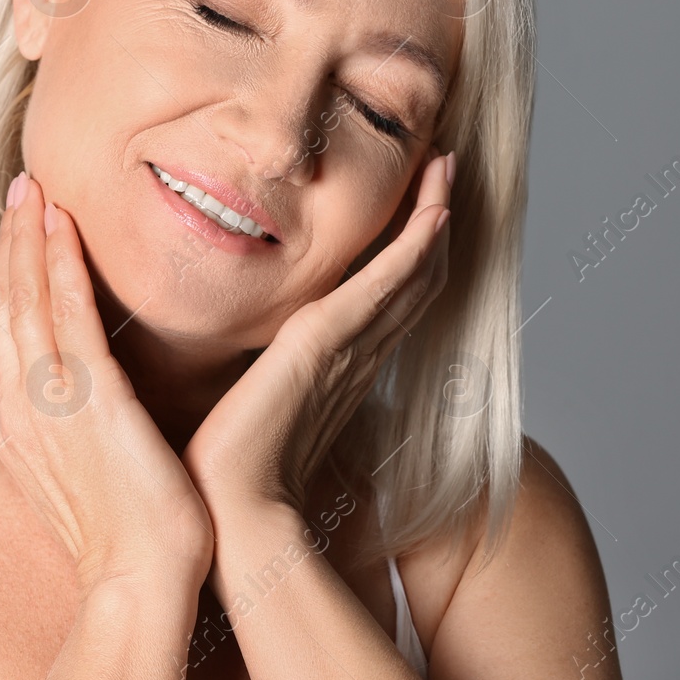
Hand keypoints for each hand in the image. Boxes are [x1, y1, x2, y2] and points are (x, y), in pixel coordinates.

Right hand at [0, 170, 213, 592]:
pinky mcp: (87, 397)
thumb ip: (86, 428)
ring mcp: (50, 401)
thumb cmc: (131, 535)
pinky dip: (59, 265)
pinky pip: (66, 315)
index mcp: (23, 426)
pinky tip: (63, 228)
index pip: (9, 334)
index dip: (10, 277)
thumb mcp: (91, 471)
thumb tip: (104, 402)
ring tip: (35, 189)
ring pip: (27, 300)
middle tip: (22, 190)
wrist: (142, 580)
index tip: (22, 233)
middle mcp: (23, 408)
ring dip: (29, 239)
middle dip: (11, 244)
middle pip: (6, 307)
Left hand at [181, 148, 453, 517]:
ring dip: (433, 217)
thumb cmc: (232, 473)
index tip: (423, 206)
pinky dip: (414, 248)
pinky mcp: (327, 343)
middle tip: (448, 169)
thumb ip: (258, 382)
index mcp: (341, 369)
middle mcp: (357, 356)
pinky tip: (434, 213)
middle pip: (414, 277)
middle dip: (434, 221)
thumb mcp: (248, 408)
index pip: (390, 298)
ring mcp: (349, 350)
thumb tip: (241, 369)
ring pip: (410, 272)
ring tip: (447, 168)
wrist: (231, 511)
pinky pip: (386, 286)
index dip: (414, 251)